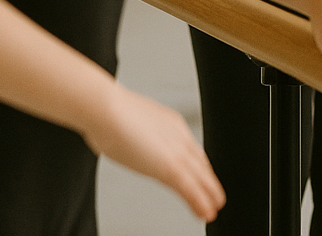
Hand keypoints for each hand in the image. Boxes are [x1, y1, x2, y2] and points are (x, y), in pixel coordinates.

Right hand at [84, 83, 225, 220]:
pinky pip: (190, 188)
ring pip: (199, 176)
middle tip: (215, 194)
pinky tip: (206, 212)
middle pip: (199, 161)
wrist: (105, 109)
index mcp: (169, 123)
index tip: (203, 174)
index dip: (198, 163)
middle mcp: (177, 135)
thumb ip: (129, 131)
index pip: (190, 147)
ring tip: (215, 207)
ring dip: (209, 194)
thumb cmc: (107, 113)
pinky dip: (199, 202)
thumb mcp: (126, 122)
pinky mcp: (169, 166)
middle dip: (208, 180)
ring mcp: (174, 151)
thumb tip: (115, 137)